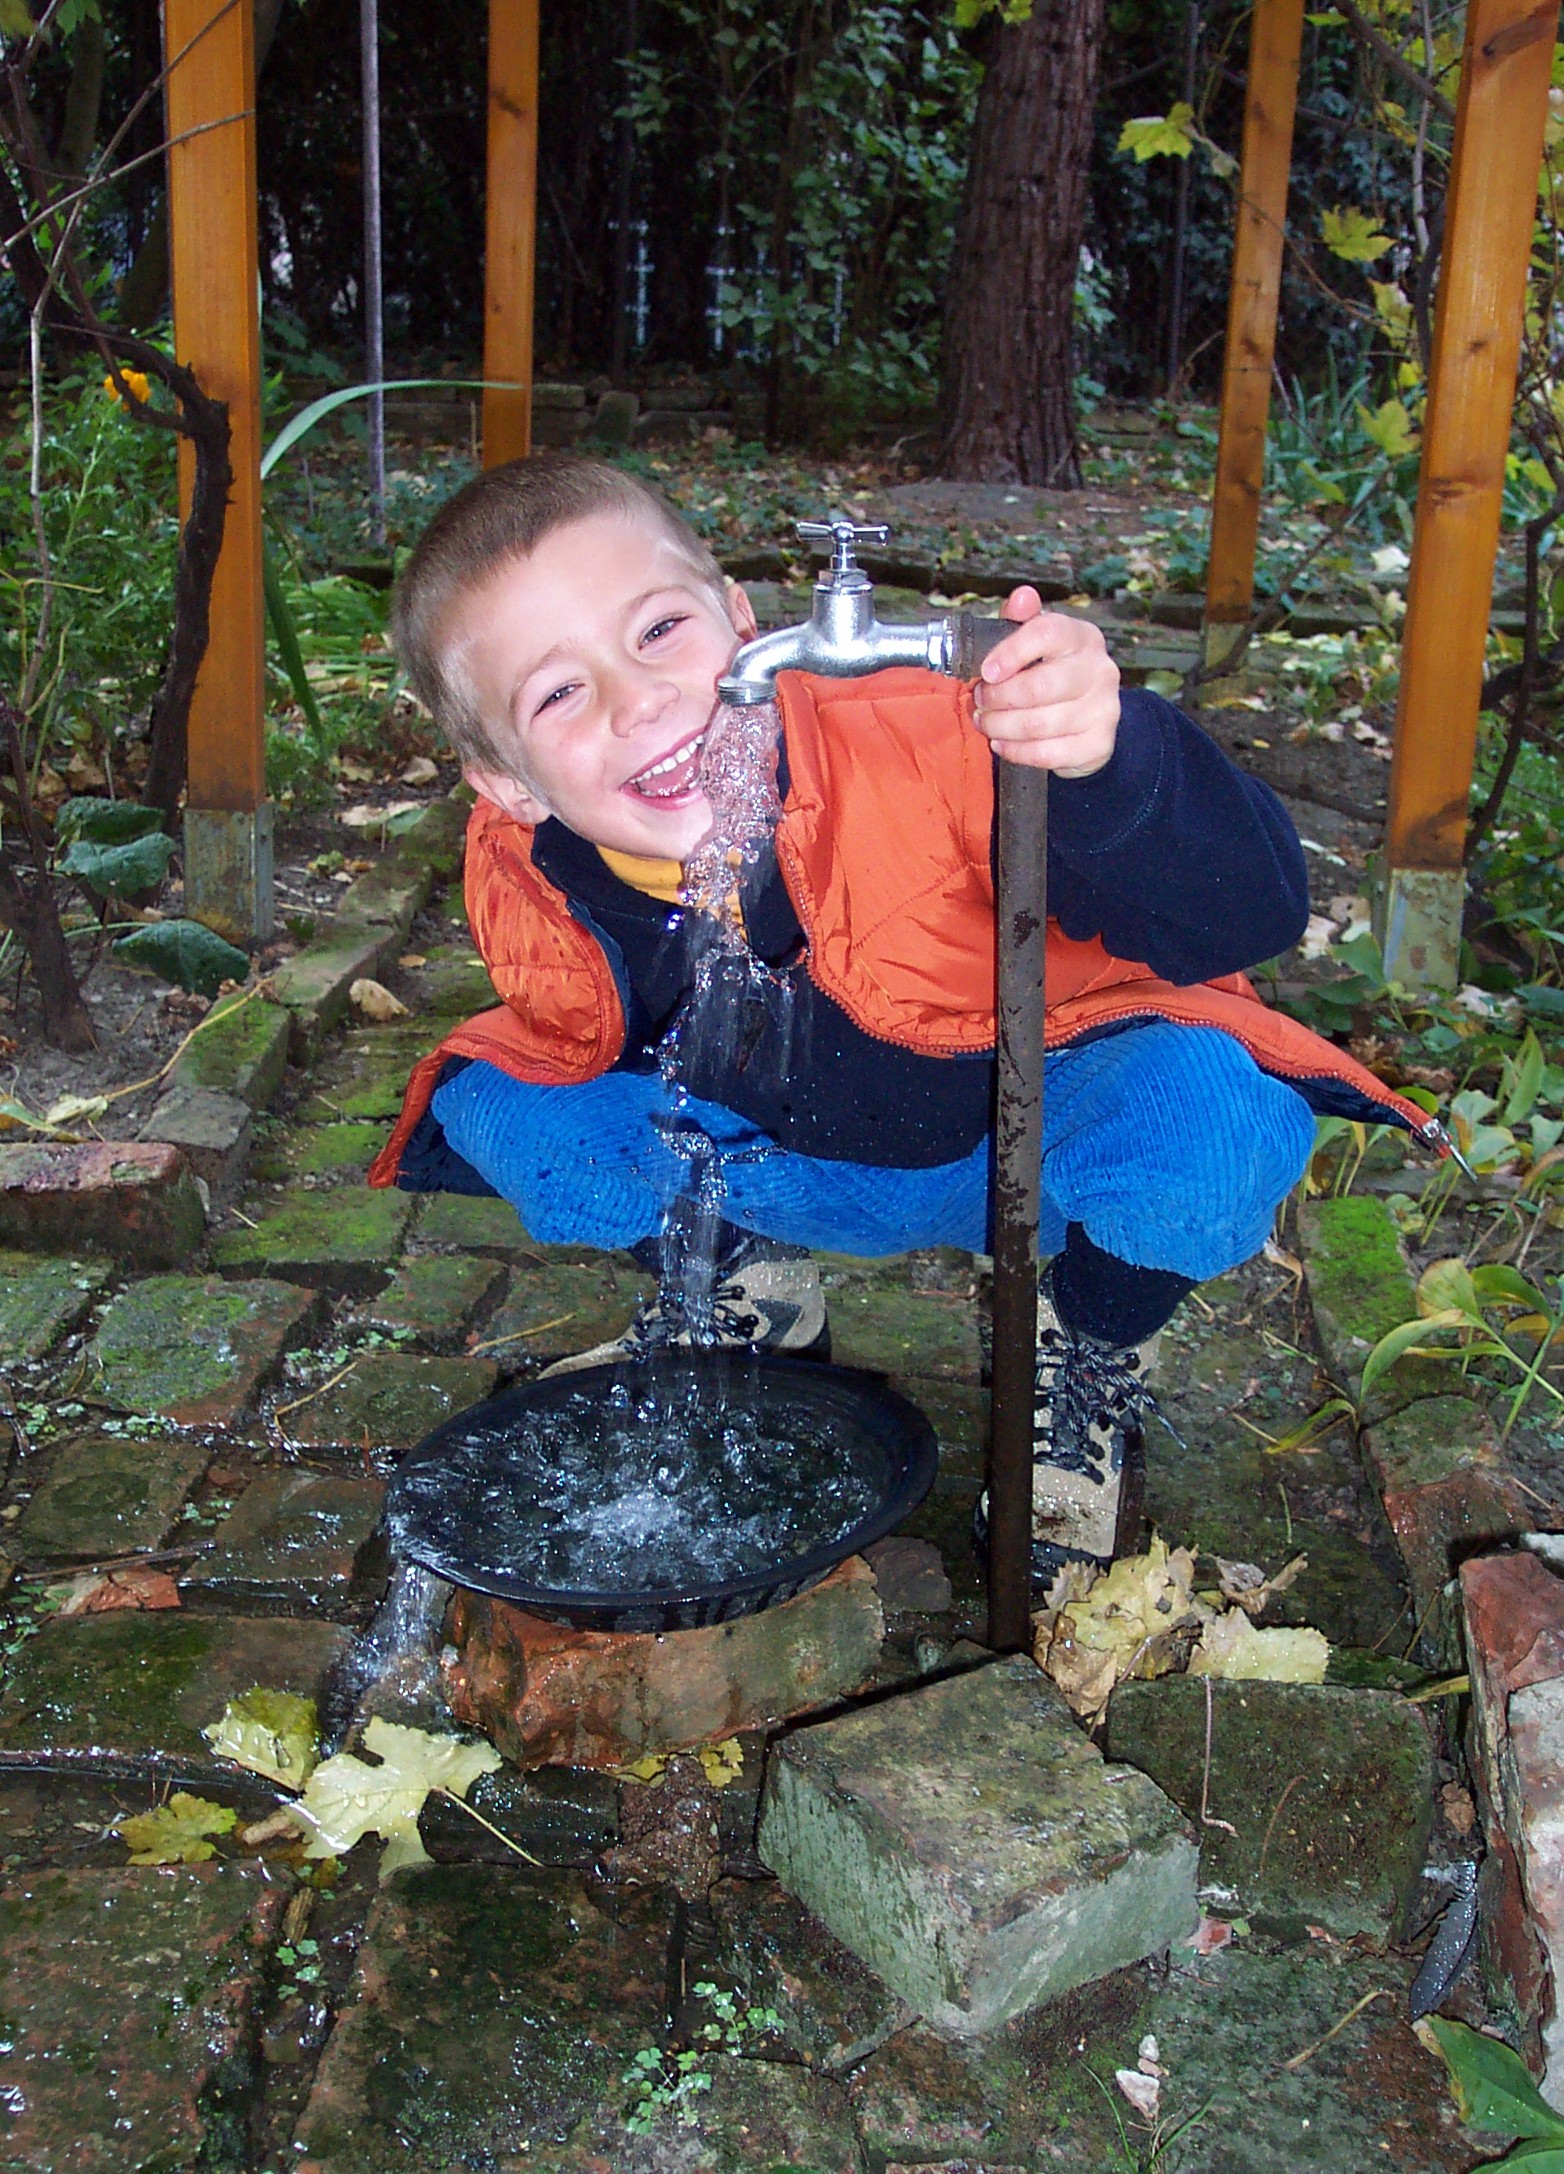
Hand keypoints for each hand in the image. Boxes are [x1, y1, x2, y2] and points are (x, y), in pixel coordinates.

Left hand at [971, 588, 1120, 778]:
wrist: (1089, 718)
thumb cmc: (1052, 672)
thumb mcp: (1036, 642)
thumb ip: (1022, 620)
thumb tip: (1021, 596)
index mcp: (1083, 637)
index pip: (1047, 633)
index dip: (1011, 652)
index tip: (985, 671)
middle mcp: (1101, 670)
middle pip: (1038, 687)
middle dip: (997, 698)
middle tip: (979, 701)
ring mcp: (1104, 710)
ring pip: (1038, 724)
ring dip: (1000, 727)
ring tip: (986, 722)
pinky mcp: (1099, 744)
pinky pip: (1047, 754)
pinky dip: (1016, 752)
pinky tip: (1002, 744)